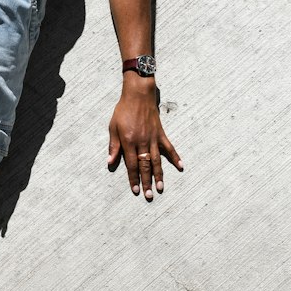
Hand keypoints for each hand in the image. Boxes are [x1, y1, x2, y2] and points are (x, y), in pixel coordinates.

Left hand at [107, 82, 182, 200]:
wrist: (138, 95)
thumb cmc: (123, 111)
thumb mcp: (113, 127)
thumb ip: (113, 146)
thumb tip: (110, 162)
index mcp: (128, 142)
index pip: (131, 165)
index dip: (133, 179)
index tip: (136, 190)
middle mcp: (142, 142)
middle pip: (145, 166)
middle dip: (147, 182)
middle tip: (149, 196)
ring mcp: (153, 138)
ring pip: (157, 161)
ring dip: (159, 175)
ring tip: (161, 188)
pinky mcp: (160, 133)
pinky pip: (169, 147)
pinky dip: (175, 157)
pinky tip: (180, 167)